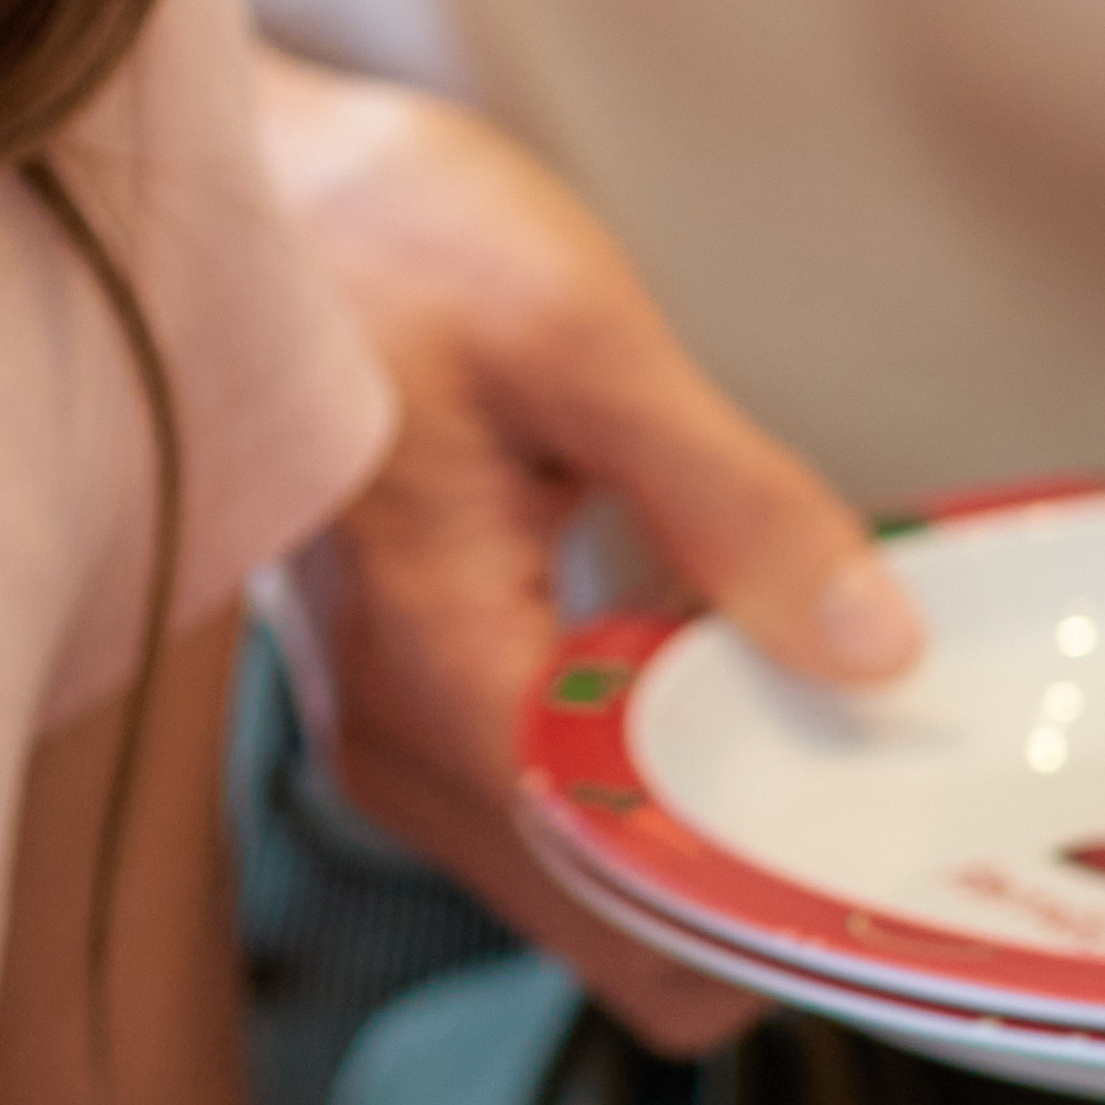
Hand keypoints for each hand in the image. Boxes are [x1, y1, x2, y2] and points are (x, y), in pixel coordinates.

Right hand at [254, 61, 909, 1056]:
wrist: (208, 184)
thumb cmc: (362, 235)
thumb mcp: (583, 341)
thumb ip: (736, 507)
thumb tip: (872, 650)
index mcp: (443, 676)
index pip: (632, 902)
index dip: (772, 916)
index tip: (895, 866)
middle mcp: (396, 740)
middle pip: (610, 920)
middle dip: (753, 886)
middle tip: (896, 796)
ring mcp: (387, 721)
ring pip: (579, 868)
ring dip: (703, 822)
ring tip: (826, 728)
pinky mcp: (400, 680)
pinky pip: (545, 789)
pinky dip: (645, 765)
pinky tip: (720, 676)